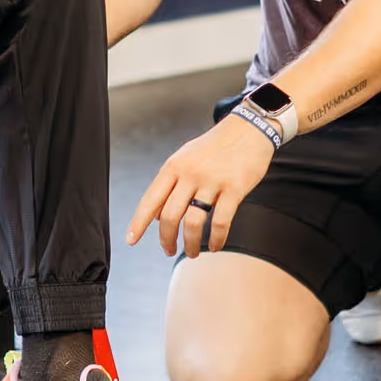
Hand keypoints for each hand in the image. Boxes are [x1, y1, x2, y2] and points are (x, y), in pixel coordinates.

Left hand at [126, 111, 277, 257]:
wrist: (249, 128)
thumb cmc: (216, 145)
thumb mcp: (185, 157)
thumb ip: (170, 184)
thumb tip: (158, 215)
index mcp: (174, 166)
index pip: (150, 200)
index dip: (138, 223)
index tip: (132, 239)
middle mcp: (190, 174)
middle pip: (170, 216)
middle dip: (167, 240)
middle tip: (168, 250)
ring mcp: (212, 181)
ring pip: (193, 223)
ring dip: (191, 244)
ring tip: (193, 252)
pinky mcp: (234, 189)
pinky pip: (221, 222)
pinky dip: (217, 239)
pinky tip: (215, 245)